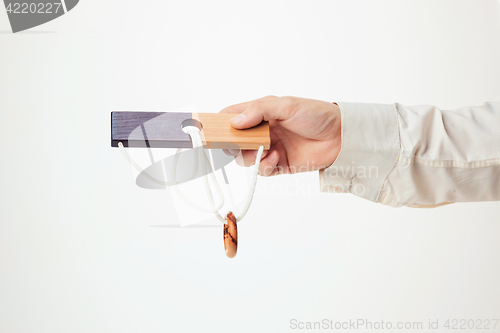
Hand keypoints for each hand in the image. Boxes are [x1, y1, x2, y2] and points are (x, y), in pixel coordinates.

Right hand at [220, 96, 340, 175]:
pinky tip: (276, 158)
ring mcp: (269, 148)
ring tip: (263, 151)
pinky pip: (262, 170)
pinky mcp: (279, 164)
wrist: (341, 137)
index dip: (219, 122)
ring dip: (249, 156)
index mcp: (261, 112)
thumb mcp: (287, 105)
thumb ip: (259, 111)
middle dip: (232, 144)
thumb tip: (235, 122)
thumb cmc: (316, 114)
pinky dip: (265, 166)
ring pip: (245, 158)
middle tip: (239, 144)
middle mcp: (262, 131)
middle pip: (234, 140)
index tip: (210, 129)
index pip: (232, 116)